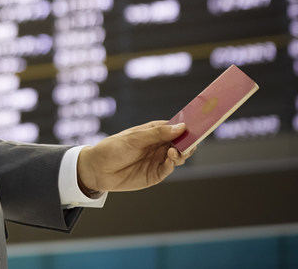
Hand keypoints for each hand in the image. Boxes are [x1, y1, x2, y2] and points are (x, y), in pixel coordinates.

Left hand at [76, 120, 196, 193]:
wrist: (97, 169)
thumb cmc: (112, 148)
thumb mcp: (134, 138)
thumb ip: (158, 133)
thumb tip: (181, 127)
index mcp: (154, 132)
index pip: (176, 127)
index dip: (187, 125)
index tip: (200, 123)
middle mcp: (159, 145)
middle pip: (181, 142)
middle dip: (189, 141)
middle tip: (192, 140)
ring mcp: (158, 160)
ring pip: (179, 156)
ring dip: (181, 153)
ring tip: (174, 150)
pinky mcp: (155, 174)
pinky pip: (169, 168)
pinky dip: (173, 163)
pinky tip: (170, 158)